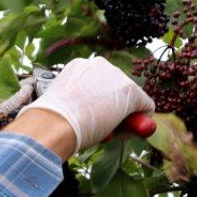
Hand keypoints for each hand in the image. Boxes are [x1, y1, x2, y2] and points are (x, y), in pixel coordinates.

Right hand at [14, 57, 153, 153]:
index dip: (98, 104)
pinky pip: (145, 105)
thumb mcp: (63, 105)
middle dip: (112, 109)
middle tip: (97, 127)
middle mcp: (100, 65)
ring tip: (104, 130)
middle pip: (116, 89)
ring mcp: (116, 77)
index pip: (98, 84)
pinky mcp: (131, 92)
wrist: (55, 123)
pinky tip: (123, 131)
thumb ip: (77, 106)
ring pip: (129, 99)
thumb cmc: (51, 120)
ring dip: (122, 116)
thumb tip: (96, 118)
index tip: (90, 120)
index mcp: (79, 66)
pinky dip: (139, 120)